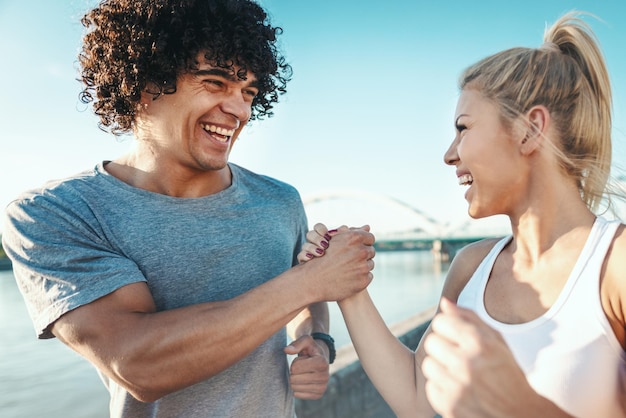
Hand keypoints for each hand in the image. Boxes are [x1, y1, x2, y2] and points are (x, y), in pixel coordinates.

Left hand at [284, 335, 329, 399]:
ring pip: (295, 388)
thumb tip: (286, 350)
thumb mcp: (305, 341)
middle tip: (301, 367)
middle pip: (294, 379)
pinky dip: (296, 388)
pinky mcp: (318, 395)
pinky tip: (303, 381)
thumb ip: (296, 344)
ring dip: (294, 380)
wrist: (320, 360)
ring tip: (302, 373)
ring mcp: (322, 387)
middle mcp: (325, 376)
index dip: (294, 363)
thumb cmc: (311, 349)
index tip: (302, 360)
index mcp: (322, 362)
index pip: (295, 368)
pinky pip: (298, 395)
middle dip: (293, 372)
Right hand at [297, 223, 340, 262]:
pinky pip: (300, 256)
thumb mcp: (343, 245)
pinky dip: (305, 255)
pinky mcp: (304, 261)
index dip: (321, 229)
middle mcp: (314, 242)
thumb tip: (344, 228)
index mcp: (322, 236)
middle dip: (317, 239)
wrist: (335, 275)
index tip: (328, 236)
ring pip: (305, 245)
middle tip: (325, 245)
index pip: (318, 227)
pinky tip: (311, 258)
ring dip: (312, 248)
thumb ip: (343, 236)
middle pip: (310, 234)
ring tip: (321, 253)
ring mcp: (308, 251)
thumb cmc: (340, 257)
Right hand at [299, 224, 375, 300]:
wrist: (313, 281)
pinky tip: (349, 278)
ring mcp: (363, 267)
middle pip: (371, 251)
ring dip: (362, 266)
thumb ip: (353, 232)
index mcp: (354, 238)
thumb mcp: (335, 240)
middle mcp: (360, 251)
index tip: (358, 247)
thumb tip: (368, 226)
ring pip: (370, 264)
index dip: (364, 242)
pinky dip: (361, 277)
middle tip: (351, 260)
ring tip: (348, 269)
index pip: (370, 237)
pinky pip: (369, 276)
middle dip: (363, 254)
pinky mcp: (364, 280)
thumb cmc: (322, 258)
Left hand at [422, 298, 536, 417]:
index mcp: (480, 344)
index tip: (455, 337)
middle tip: (456, 356)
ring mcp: (457, 388)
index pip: (440, 321)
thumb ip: (470, 318)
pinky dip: (441, 388)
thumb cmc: (507, 372)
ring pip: (428, 365)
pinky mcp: (449, 407)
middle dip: (442, 347)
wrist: (520, 414)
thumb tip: (444, 302)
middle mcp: (466, 364)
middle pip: (431, 342)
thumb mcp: (497, 341)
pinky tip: (458, 390)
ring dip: (440, 368)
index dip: (447, 328)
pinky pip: (430, 387)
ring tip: (457, 373)